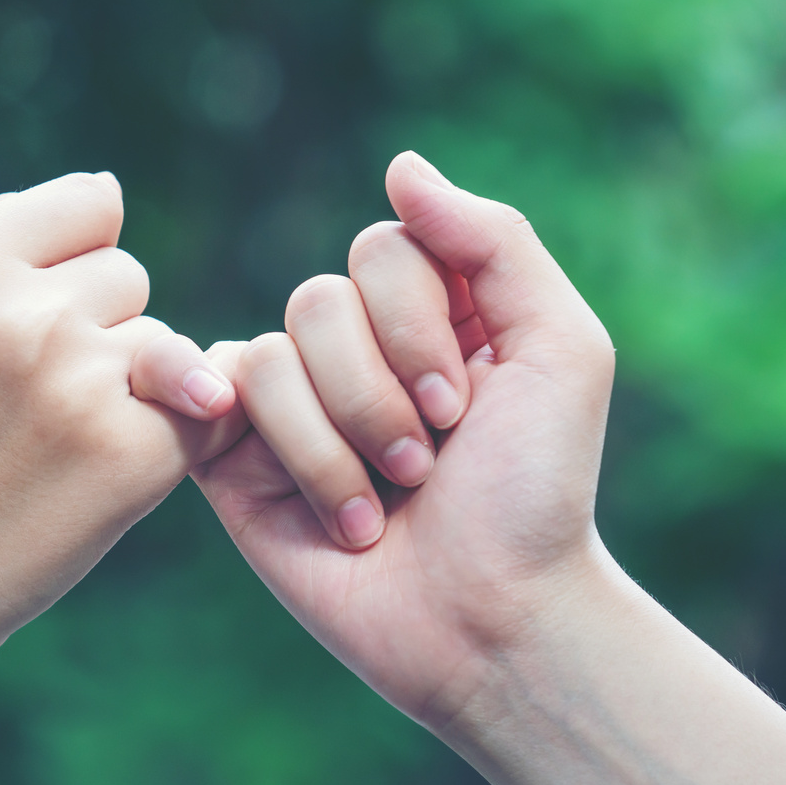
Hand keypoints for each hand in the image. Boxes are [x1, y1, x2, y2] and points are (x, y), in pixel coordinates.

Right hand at [0, 171, 245, 700]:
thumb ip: (7, 254)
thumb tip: (106, 193)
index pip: (93, 202)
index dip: (75, 264)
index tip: (28, 323)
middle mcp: (22, 309)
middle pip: (130, 276)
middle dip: (97, 332)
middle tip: (25, 407)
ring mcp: (80, 379)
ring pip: (168, 344)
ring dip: (133, 391)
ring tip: (52, 450)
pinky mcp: (132, 452)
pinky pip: (207, 412)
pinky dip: (175, 443)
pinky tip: (104, 481)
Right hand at [193, 152, 613, 731]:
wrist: (491, 619)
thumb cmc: (537, 492)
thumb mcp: (560, 346)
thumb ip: (493, 240)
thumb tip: (400, 165)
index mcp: (430, 311)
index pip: (385, 247)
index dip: (419, 326)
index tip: (468, 409)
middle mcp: (355, 348)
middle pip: (322, 297)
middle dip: (383, 393)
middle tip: (428, 465)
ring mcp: (290, 404)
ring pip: (275, 351)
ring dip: (343, 443)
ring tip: (385, 508)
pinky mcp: (236, 459)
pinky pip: (225, 398)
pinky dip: (291, 454)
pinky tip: (335, 512)